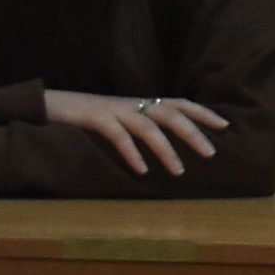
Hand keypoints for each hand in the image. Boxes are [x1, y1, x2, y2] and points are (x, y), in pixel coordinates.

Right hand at [45, 89, 225, 179]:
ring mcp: (113, 109)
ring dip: (166, 150)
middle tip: (211, 154)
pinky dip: (131, 153)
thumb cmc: (88, 117)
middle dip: (193, 132)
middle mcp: (132, 104)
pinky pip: (117, 135)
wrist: (48, 105)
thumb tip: (171, 144)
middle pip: (170, 113)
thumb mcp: (122, 119)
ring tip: (179, 172)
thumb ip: (144, 126)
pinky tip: (141, 171)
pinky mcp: (93, 118)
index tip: (225, 125)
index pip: (179, 103)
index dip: (202, 112)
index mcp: (141, 103)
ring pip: (147, 127)